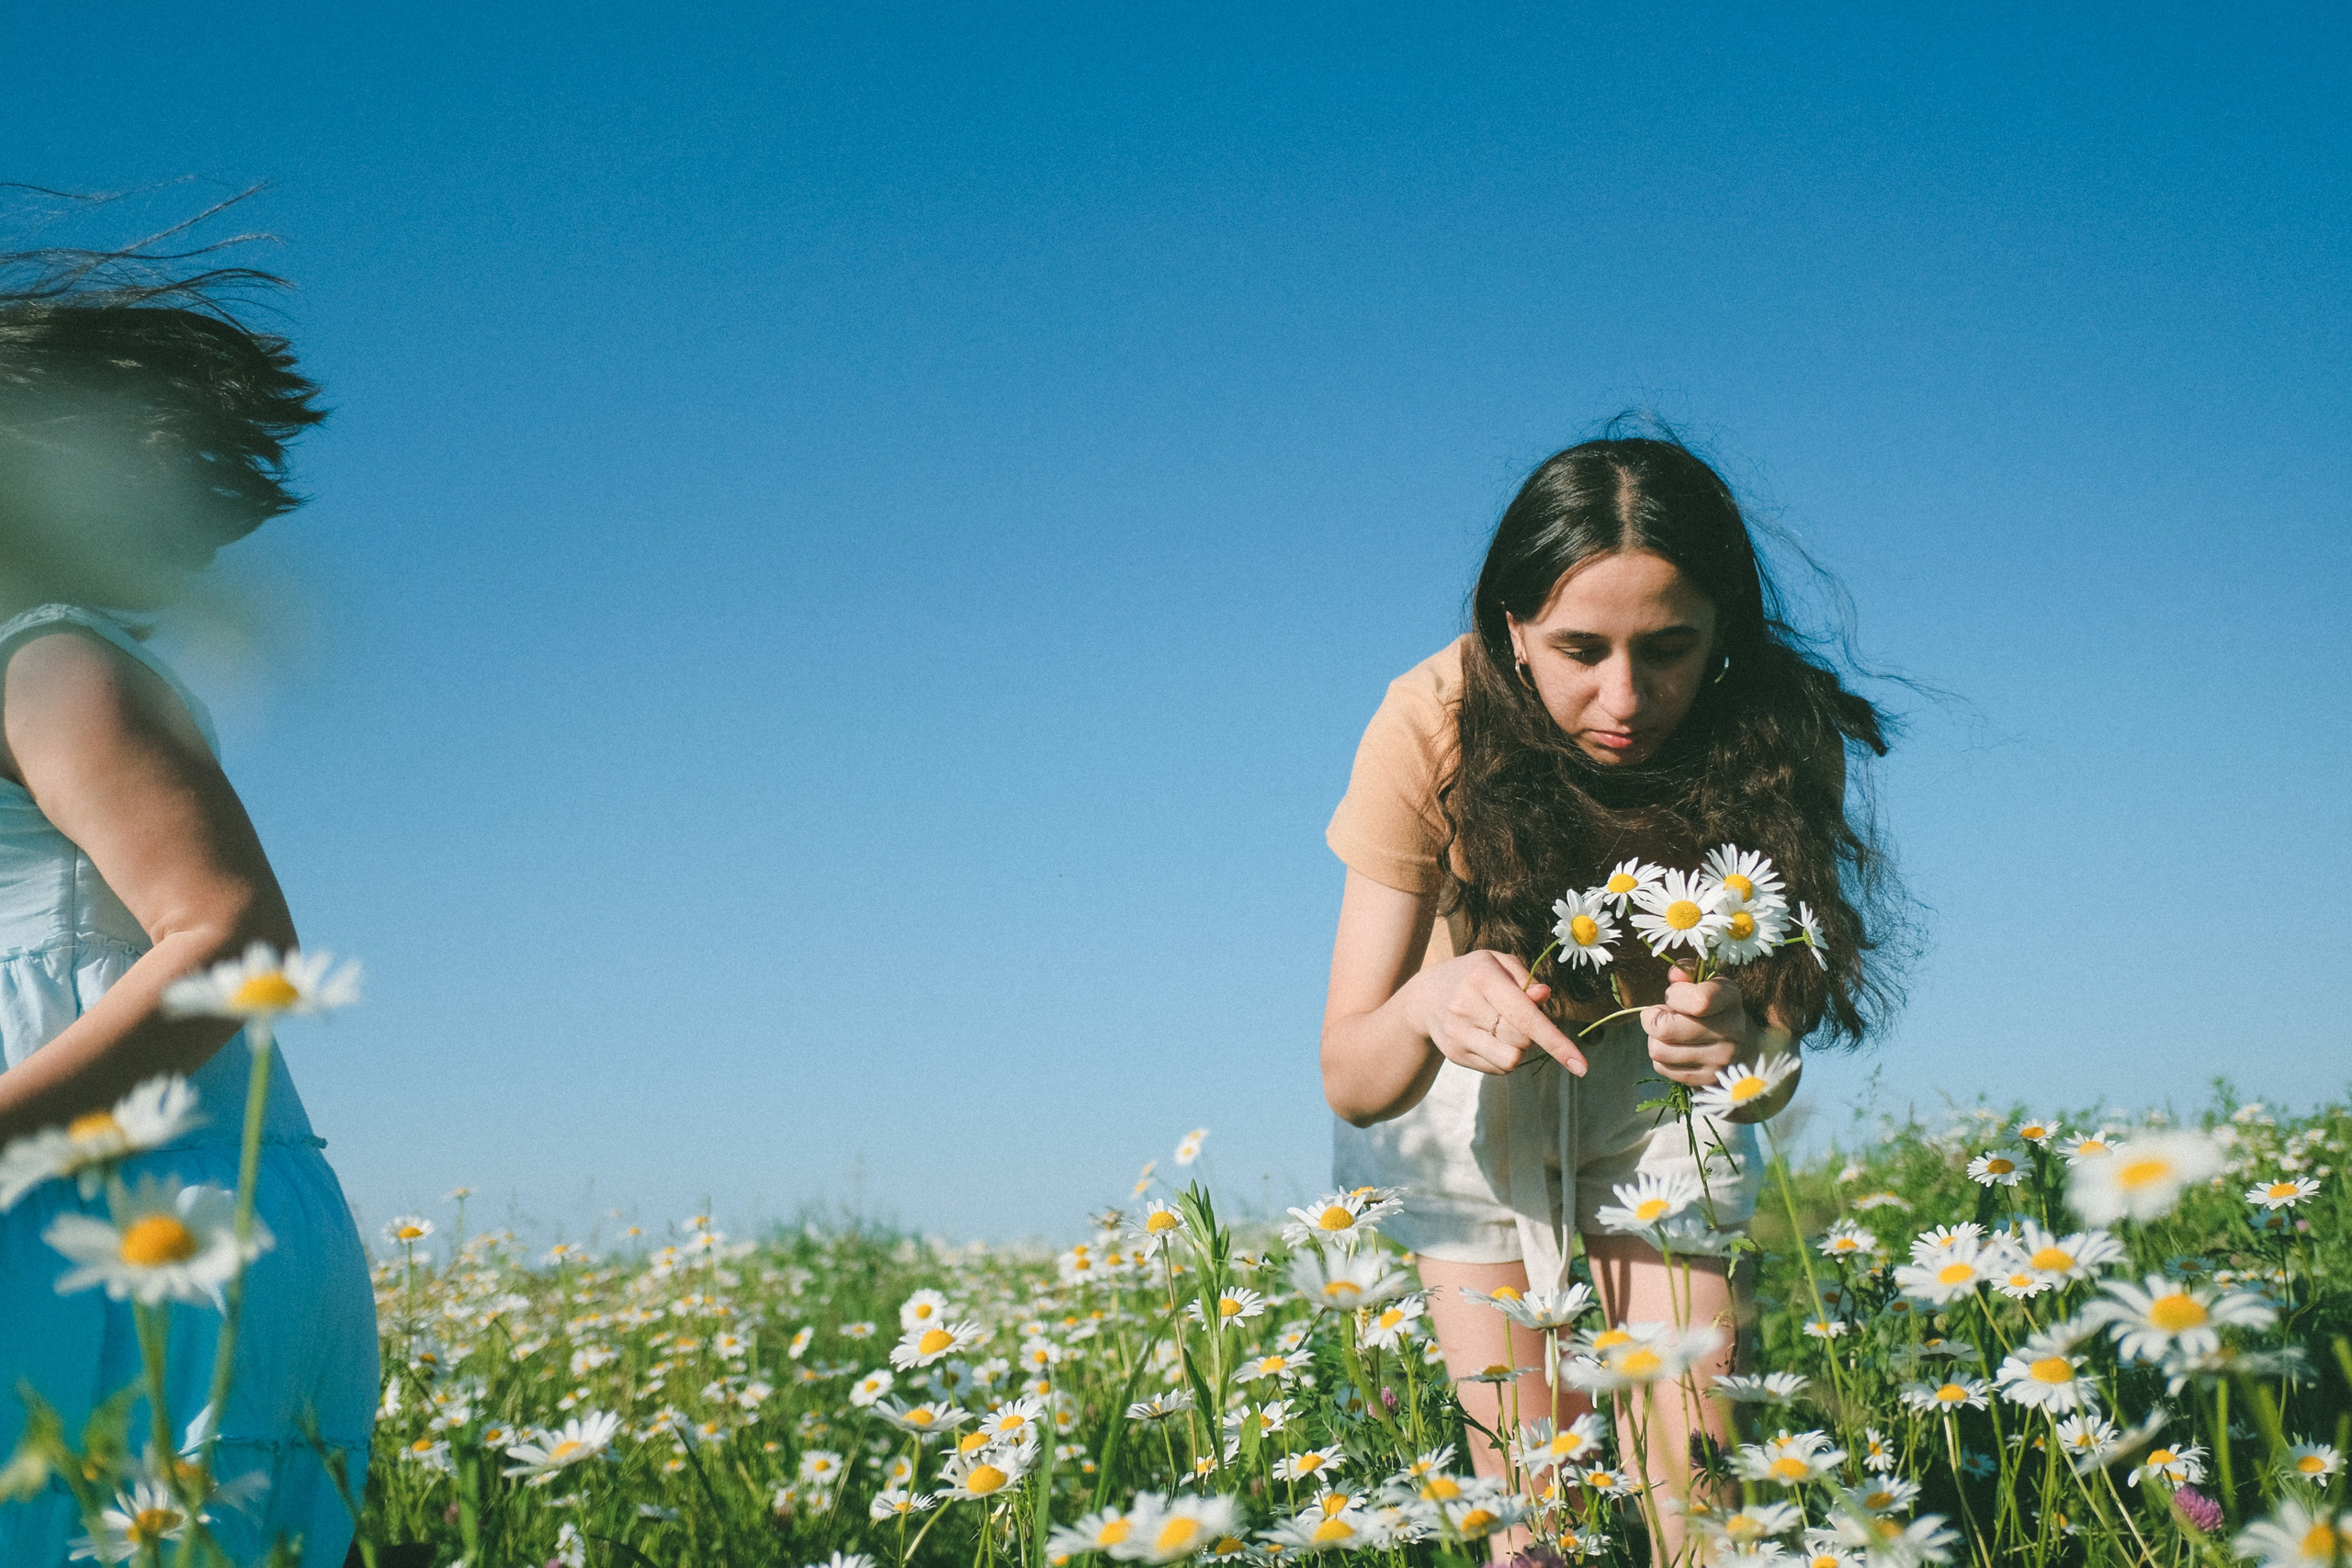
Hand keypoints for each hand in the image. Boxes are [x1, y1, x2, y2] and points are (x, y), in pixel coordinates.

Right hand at [1413, 951, 1587, 1077]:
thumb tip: (1545, 996)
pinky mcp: (1454, 1054)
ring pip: (1510, 1059)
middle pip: (1522, 1040)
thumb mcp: (1498, 964)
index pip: (1526, 1017)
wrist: (1425, 997)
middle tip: (1516, 1017)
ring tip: (1503, 1029)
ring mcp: (1457, 1033)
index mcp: (1482, 978)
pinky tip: (1488, 1038)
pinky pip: (1497, 1069)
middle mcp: (1466, 1006)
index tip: (1580, 1065)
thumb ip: (1525, 979)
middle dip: (1531, 1034)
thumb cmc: (1474, 976)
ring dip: (1518, 1049)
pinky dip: (1503, 1057)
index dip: (1556, 1041)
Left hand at [1640, 965, 1756, 1087]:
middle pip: (1666, 1029)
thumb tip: (1675, 975)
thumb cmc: (1717, 1007)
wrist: (1745, 1046)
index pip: (1698, 1001)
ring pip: (1658, 1050)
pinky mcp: (1706, 1081)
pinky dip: (1661, 1057)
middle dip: (1653, 1018)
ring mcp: (1719, 1061)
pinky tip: (1675, 1048)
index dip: (1674, 996)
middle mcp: (1730, 1032)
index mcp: (1731, 1000)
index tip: (1674, 996)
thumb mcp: (1708, 982)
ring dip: (1655, 1038)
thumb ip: (1688, 972)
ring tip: (1669, 1032)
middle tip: (1661, 1014)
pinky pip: (1662, 1067)